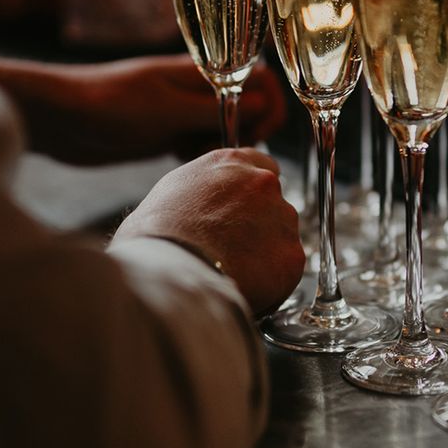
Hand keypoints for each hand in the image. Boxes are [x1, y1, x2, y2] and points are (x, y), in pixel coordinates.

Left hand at [79, 55, 286, 163]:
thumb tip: (263, 107)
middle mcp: (195, 89)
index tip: (258, 131)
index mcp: (199, 73)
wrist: (58, 119)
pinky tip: (183, 162)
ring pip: (224, 128)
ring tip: (200, 158)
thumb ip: (214, 110)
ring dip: (222, 147)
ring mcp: (180, 111)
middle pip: (246, 105)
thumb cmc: (109, 106)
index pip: (258, 78)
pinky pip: (200, 144)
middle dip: (248, 131)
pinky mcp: (166, 133)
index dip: (269, 105)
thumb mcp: (167, 111)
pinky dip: (201, 156)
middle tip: (228, 150)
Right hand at [112, 149, 303, 315]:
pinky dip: (272, 281)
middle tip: (233, 248)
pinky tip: (245, 285)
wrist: (168, 271)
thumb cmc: (156, 236)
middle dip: (260, 225)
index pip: (263, 167)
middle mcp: (263, 183)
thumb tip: (203, 206)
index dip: (253, 194)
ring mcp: (282, 218)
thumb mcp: (170, 192)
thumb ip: (203, 190)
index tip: (244, 212)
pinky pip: (287, 269)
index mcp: (232, 162)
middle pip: (275, 204)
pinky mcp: (291, 255)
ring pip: (283, 237)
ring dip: (267, 253)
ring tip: (234, 270)